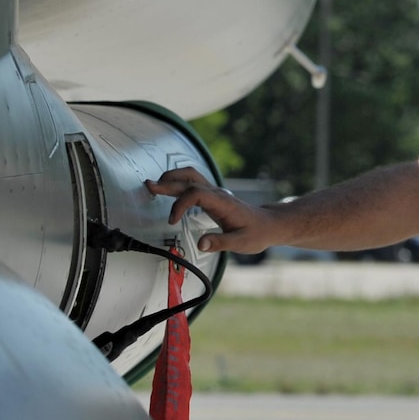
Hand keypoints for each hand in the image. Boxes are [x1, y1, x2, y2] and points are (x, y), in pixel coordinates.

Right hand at [145, 167, 285, 253]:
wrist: (269, 224)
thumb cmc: (256, 233)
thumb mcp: (241, 243)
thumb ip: (220, 242)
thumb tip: (201, 244)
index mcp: (222, 202)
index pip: (195, 193)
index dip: (180, 204)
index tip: (172, 221)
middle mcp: (217, 193)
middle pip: (189, 179)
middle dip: (168, 182)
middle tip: (149, 187)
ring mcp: (215, 192)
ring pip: (191, 175)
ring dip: (172, 178)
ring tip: (154, 186)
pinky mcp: (213, 195)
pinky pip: (193, 183)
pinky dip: (178, 183)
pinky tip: (168, 189)